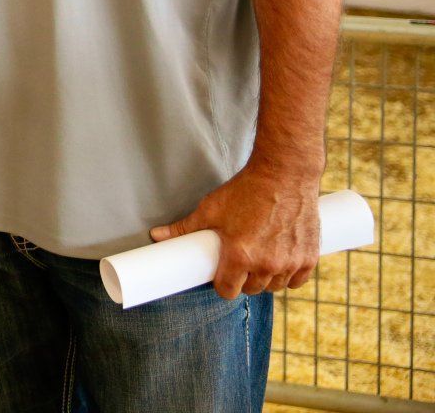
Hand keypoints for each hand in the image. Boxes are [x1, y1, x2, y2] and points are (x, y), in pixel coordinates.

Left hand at [150, 161, 321, 297]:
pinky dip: (290, 276)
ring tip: (259, 262)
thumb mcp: (210, 209)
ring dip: (267, 279)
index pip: (228, 291)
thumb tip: (156, 236)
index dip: (222, 286)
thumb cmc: (245, 191)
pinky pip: (298, 281)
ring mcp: (291, 262)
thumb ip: (185, 228)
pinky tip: (281, 265)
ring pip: (275, 286)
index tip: (221, 277)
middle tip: (239, 265)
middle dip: (243, 281)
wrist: (284, 174)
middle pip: (252, 290)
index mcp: (240, 256)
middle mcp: (267, 264)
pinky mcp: (310, 257)